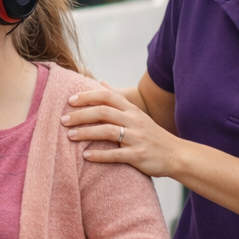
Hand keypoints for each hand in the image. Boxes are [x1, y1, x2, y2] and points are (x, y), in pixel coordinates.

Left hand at [63, 86, 178, 177]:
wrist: (175, 155)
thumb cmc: (151, 134)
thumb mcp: (136, 113)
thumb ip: (117, 99)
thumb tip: (100, 82)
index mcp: (131, 110)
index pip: (107, 96)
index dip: (87, 96)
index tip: (69, 100)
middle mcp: (134, 121)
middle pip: (104, 112)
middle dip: (81, 115)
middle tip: (63, 120)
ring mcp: (136, 138)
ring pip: (107, 131)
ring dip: (86, 133)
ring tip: (69, 136)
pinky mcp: (138, 155)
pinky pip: (116, 154)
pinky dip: (99, 155)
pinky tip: (85, 156)